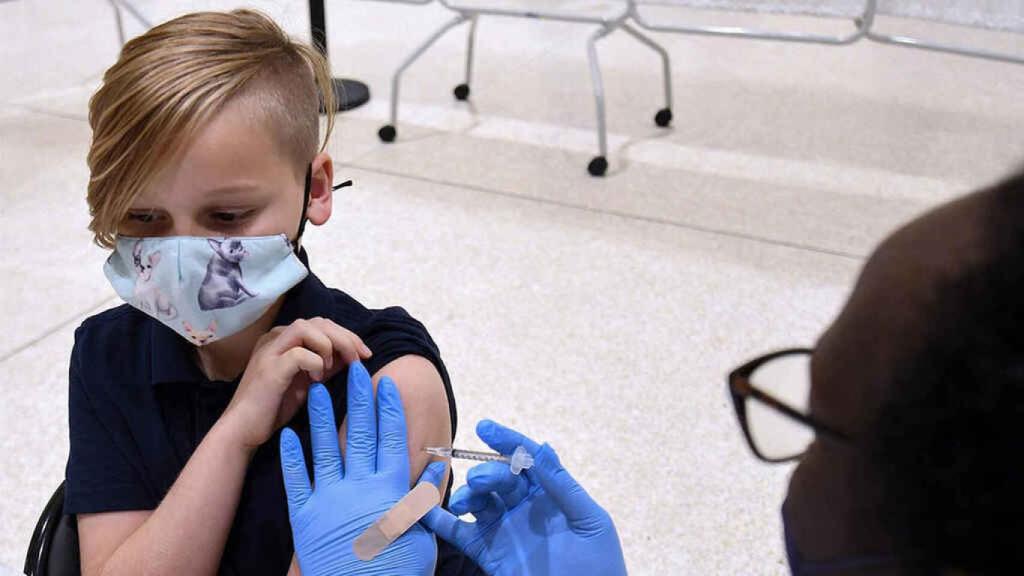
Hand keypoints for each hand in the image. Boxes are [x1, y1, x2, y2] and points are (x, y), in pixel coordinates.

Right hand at [223, 317, 370, 449]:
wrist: (244, 430)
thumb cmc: (274, 408)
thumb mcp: (307, 381)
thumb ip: (326, 364)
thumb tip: (353, 354)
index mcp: (283, 339)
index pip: (322, 324)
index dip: (347, 335)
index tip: (365, 354)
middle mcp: (274, 338)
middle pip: (318, 322)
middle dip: (345, 337)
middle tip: (360, 357)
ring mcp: (269, 351)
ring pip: (307, 328)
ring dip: (330, 345)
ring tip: (335, 367)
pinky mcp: (269, 368)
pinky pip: (300, 353)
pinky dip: (316, 363)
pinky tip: (316, 381)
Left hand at [280, 361, 442, 575]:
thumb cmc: (397, 571)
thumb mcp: (422, 536)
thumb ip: (425, 498)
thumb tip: (437, 467)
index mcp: (390, 490)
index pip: (390, 439)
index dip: (388, 410)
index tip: (386, 384)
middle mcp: (360, 487)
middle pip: (360, 434)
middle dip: (358, 399)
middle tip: (355, 369)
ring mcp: (331, 499)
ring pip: (327, 449)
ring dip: (322, 418)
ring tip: (317, 390)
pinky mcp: (305, 517)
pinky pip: (297, 480)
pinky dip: (292, 457)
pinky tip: (288, 435)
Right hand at [419, 420, 626, 575]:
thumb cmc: (599, 565)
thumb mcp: (589, 521)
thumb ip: (562, 487)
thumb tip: (543, 447)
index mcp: (551, 494)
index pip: (526, 459)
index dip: (506, 441)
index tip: (485, 428)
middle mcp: (524, 507)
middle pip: (498, 478)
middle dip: (487, 473)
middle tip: (481, 481)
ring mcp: (505, 529)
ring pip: (478, 501)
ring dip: (467, 495)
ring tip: (464, 502)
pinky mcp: (489, 553)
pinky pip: (461, 533)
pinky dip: (441, 522)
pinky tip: (425, 511)